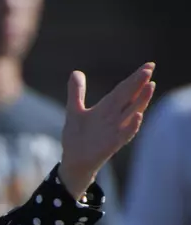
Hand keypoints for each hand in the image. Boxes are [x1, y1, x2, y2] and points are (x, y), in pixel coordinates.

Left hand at [59, 62, 155, 198]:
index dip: (135, 78)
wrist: (73, 160)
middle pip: (129, 97)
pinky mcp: (113, 144)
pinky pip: (126, 134)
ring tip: (150, 86)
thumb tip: (76, 72)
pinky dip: (132, 126)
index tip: (148, 65)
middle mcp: (114, 117)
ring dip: (141, 101)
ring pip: (132, 113)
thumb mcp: (74, 111)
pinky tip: (137, 116)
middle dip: (139, 84)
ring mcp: (115, 130)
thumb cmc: (77, 136)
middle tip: (150, 68)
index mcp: (107, 108)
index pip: (123, 89)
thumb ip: (77, 92)